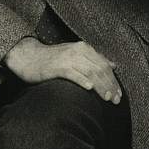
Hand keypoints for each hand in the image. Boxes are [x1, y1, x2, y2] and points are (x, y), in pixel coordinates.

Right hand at [3, 37, 121, 103]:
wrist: (29, 56)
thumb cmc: (53, 59)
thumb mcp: (75, 54)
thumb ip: (94, 59)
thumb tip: (112, 65)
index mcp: (85, 48)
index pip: (104, 65)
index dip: (113, 80)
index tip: (119, 94)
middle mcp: (79, 51)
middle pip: (100, 69)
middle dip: (110, 85)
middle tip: (116, 100)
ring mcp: (68, 58)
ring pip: (90, 71)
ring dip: (100, 86)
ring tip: (107, 98)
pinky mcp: (57, 66)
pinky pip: (72, 73)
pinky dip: (82, 80)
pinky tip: (88, 88)